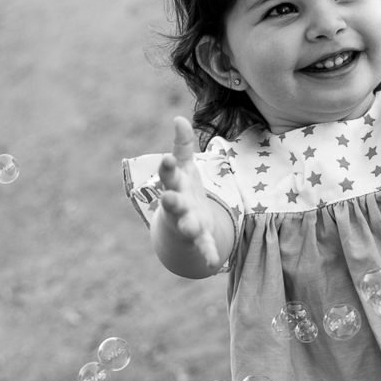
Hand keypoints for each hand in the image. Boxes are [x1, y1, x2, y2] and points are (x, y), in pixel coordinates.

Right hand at [156, 116, 220, 270]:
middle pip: (172, 202)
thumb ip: (182, 144)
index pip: (169, 174)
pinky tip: (213, 262)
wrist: (182, 222)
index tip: (167, 159)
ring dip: (188, 225)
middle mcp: (177, 204)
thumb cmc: (183, 188)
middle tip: (167, 197)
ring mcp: (186, 221)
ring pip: (186, 224)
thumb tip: (179, 118)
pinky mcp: (199, 237)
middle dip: (170, 200)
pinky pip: (203, 245)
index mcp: (174, 184)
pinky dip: (208, 252)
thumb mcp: (184, 166)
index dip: (167, 168)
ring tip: (191, 226)